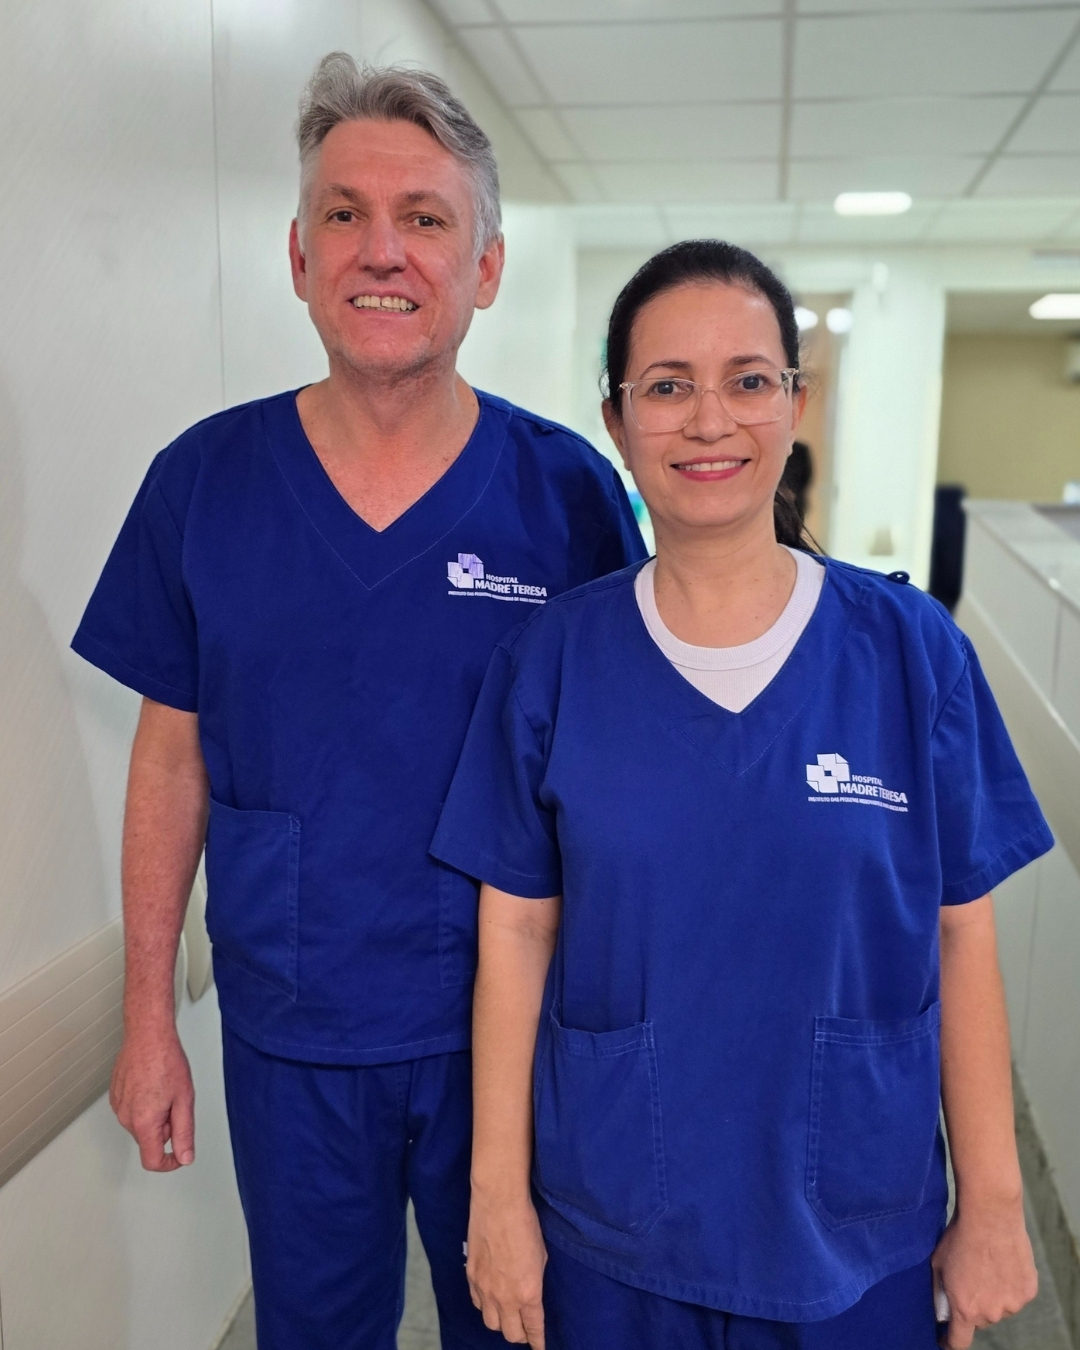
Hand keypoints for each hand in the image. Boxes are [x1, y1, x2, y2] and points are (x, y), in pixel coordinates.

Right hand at [109, 1026, 194, 1170]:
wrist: (148, 1034)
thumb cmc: (166, 1060)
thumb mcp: (185, 1099)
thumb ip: (185, 1132)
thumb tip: (185, 1157)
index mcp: (143, 1122)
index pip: (152, 1160)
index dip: (169, 1163)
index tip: (179, 1155)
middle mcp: (126, 1118)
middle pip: (149, 1140)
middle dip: (166, 1129)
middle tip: (176, 1102)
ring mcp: (118, 1106)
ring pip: (140, 1125)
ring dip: (155, 1116)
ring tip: (164, 1089)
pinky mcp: (115, 1095)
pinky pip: (132, 1110)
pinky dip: (145, 1104)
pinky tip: (152, 1084)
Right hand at [466, 1192, 546, 1347]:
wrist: (498, 1202)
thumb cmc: (526, 1224)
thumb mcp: (541, 1256)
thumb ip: (536, 1280)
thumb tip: (532, 1293)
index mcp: (527, 1293)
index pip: (533, 1329)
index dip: (538, 1341)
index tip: (540, 1347)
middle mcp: (504, 1298)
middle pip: (510, 1334)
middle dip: (521, 1334)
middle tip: (526, 1327)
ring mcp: (485, 1289)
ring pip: (491, 1324)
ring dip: (502, 1322)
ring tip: (508, 1314)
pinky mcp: (471, 1277)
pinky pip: (477, 1304)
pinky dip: (486, 1306)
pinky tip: (491, 1297)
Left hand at [932, 1201, 1036, 1347]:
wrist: (989, 1216)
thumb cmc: (958, 1237)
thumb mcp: (937, 1266)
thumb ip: (940, 1293)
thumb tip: (942, 1311)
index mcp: (965, 1309)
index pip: (959, 1341)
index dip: (950, 1341)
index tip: (946, 1338)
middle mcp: (990, 1312)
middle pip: (980, 1320)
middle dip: (973, 1306)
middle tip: (970, 1281)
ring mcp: (1012, 1304)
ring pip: (999, 1308)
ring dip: (993, 1296)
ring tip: (987, 1267)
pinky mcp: (1028, 1291)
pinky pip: (1015, 1295)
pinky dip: (1009, 1285)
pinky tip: (1002, 1264)